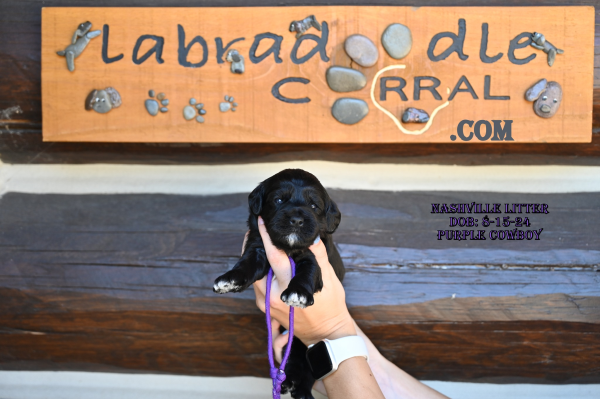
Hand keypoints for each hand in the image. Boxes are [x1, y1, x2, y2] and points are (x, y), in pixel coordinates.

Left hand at [252, 217, 355, 346]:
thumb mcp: (329, 279)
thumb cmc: (331, 307)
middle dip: (255, 247)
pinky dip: (261, 273)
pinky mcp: (266, 309)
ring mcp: (267, 304)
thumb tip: (313, 237)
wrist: (326, 335)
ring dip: (258, 261)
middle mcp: (273, 296)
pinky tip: (267, 264)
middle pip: (259, 266)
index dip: (267, 238)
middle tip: (255, 230)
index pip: (274, 257)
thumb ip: (319, 257)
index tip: (261, 222)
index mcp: (288, 287)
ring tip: (260, 243)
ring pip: (256, 276)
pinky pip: (258, 286)